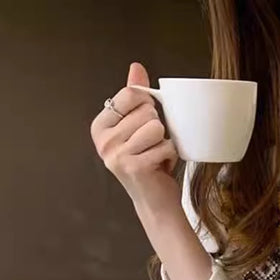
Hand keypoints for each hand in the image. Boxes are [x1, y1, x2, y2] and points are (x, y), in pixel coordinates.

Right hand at [90, 62, 179, 210]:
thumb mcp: (139, 127)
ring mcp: (116, 154)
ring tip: (157, 156)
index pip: (130, 95)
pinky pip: (165, 145)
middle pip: (146, 111)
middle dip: (158, 128)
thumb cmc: (151, 164)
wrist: (156, 203)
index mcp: (100, 126)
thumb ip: (136, 98)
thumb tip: (136, 67)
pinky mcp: (134, 166)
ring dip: (164, 142)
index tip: (144, 127)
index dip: (147, 107)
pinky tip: (161, 167)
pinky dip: (170, 155)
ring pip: (156, 127)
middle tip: (152, 147)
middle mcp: (104, 141)